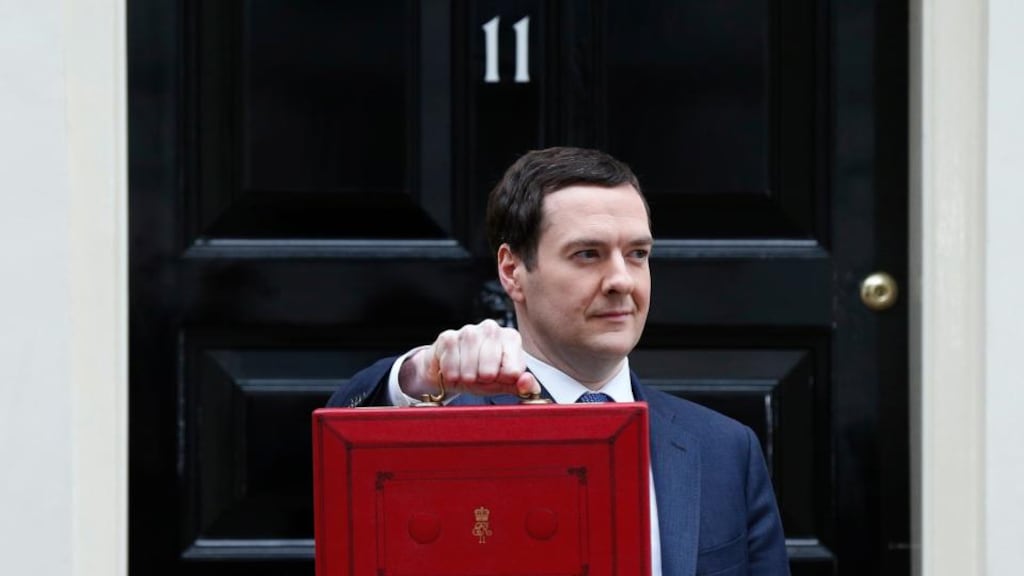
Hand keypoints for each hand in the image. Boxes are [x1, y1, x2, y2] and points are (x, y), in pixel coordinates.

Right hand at [399, 319, 540, 398]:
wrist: (453, 372)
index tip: (497, 378)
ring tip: (467, 376)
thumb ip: (523, 386)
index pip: (513, 371)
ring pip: (470, 365)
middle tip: (480, 378)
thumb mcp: (505, 384)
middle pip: (490, 369)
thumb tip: (527, 382)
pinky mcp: (448, 336)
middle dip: (483, 381)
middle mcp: (492, 329)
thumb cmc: (483, 375)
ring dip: (467, 378)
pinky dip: (452, 374)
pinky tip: (454, 372)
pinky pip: (451, 363)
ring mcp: (469, 330)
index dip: (502, 381)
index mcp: (511, 338)